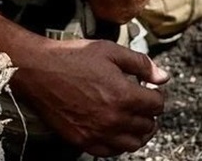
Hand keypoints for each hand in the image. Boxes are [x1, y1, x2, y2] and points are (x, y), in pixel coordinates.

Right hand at [15, 37, 168, 155]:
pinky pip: (110, 152)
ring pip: (133, 143)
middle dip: (148, 113)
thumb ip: (141, 64)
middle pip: (147, 126)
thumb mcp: (109, 51)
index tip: (150, 90)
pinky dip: (118, 143)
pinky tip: (115, 130)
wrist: (37, 71)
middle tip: (142, 103)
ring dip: (138, 132)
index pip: (156, 105)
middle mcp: (113, 119)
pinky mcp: (82, 140)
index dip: (156, 95)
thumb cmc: (72, 57)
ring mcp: (97, 133)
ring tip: (132, 119)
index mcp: (124, 95)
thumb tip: (163, 77)